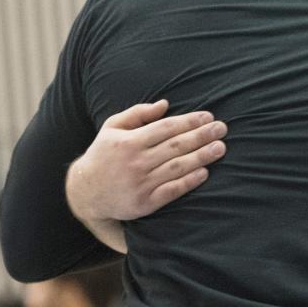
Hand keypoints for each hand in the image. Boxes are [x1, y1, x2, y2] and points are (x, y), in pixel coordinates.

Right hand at [66, 100, 226, 224]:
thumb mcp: (112, 128)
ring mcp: (140, 183)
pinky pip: (171, 191)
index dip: (189, 121)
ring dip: (201, 157)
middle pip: (175, 146)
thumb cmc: (104, 154)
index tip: (208, 117)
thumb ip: (138, 113)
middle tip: (222, 129)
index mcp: (128, 141)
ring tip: (220, 148)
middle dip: (201, 136)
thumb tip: (165, 104)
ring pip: (176, 167)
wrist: (85, 193)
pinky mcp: (144, 203)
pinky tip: (205, 172)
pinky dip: (189, 182)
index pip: (166, 128)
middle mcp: (135, 162)